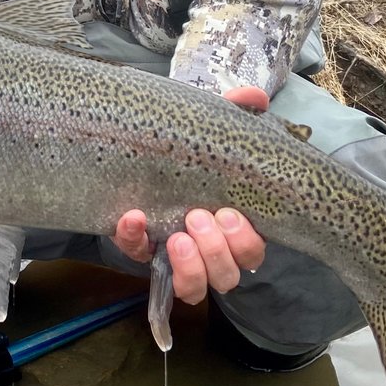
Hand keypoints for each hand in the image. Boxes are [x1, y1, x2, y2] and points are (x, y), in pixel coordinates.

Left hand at [111, 85, 268, 302]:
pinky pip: (138, 257)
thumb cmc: (190, 153)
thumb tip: (254, 97)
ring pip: (194, 288)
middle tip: (198, 217)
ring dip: (189, 266)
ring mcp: (175, 258)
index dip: (245, 241)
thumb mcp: (211, 132)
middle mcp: (210, 252)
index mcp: (235, 229)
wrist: (140, 154)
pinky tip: (131, 218)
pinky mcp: (141, 251)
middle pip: (228, 276)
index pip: (253, 252)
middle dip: (216, 251)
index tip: (229, 212)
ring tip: (177, 236)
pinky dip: (134, 240)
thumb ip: (234, 113)